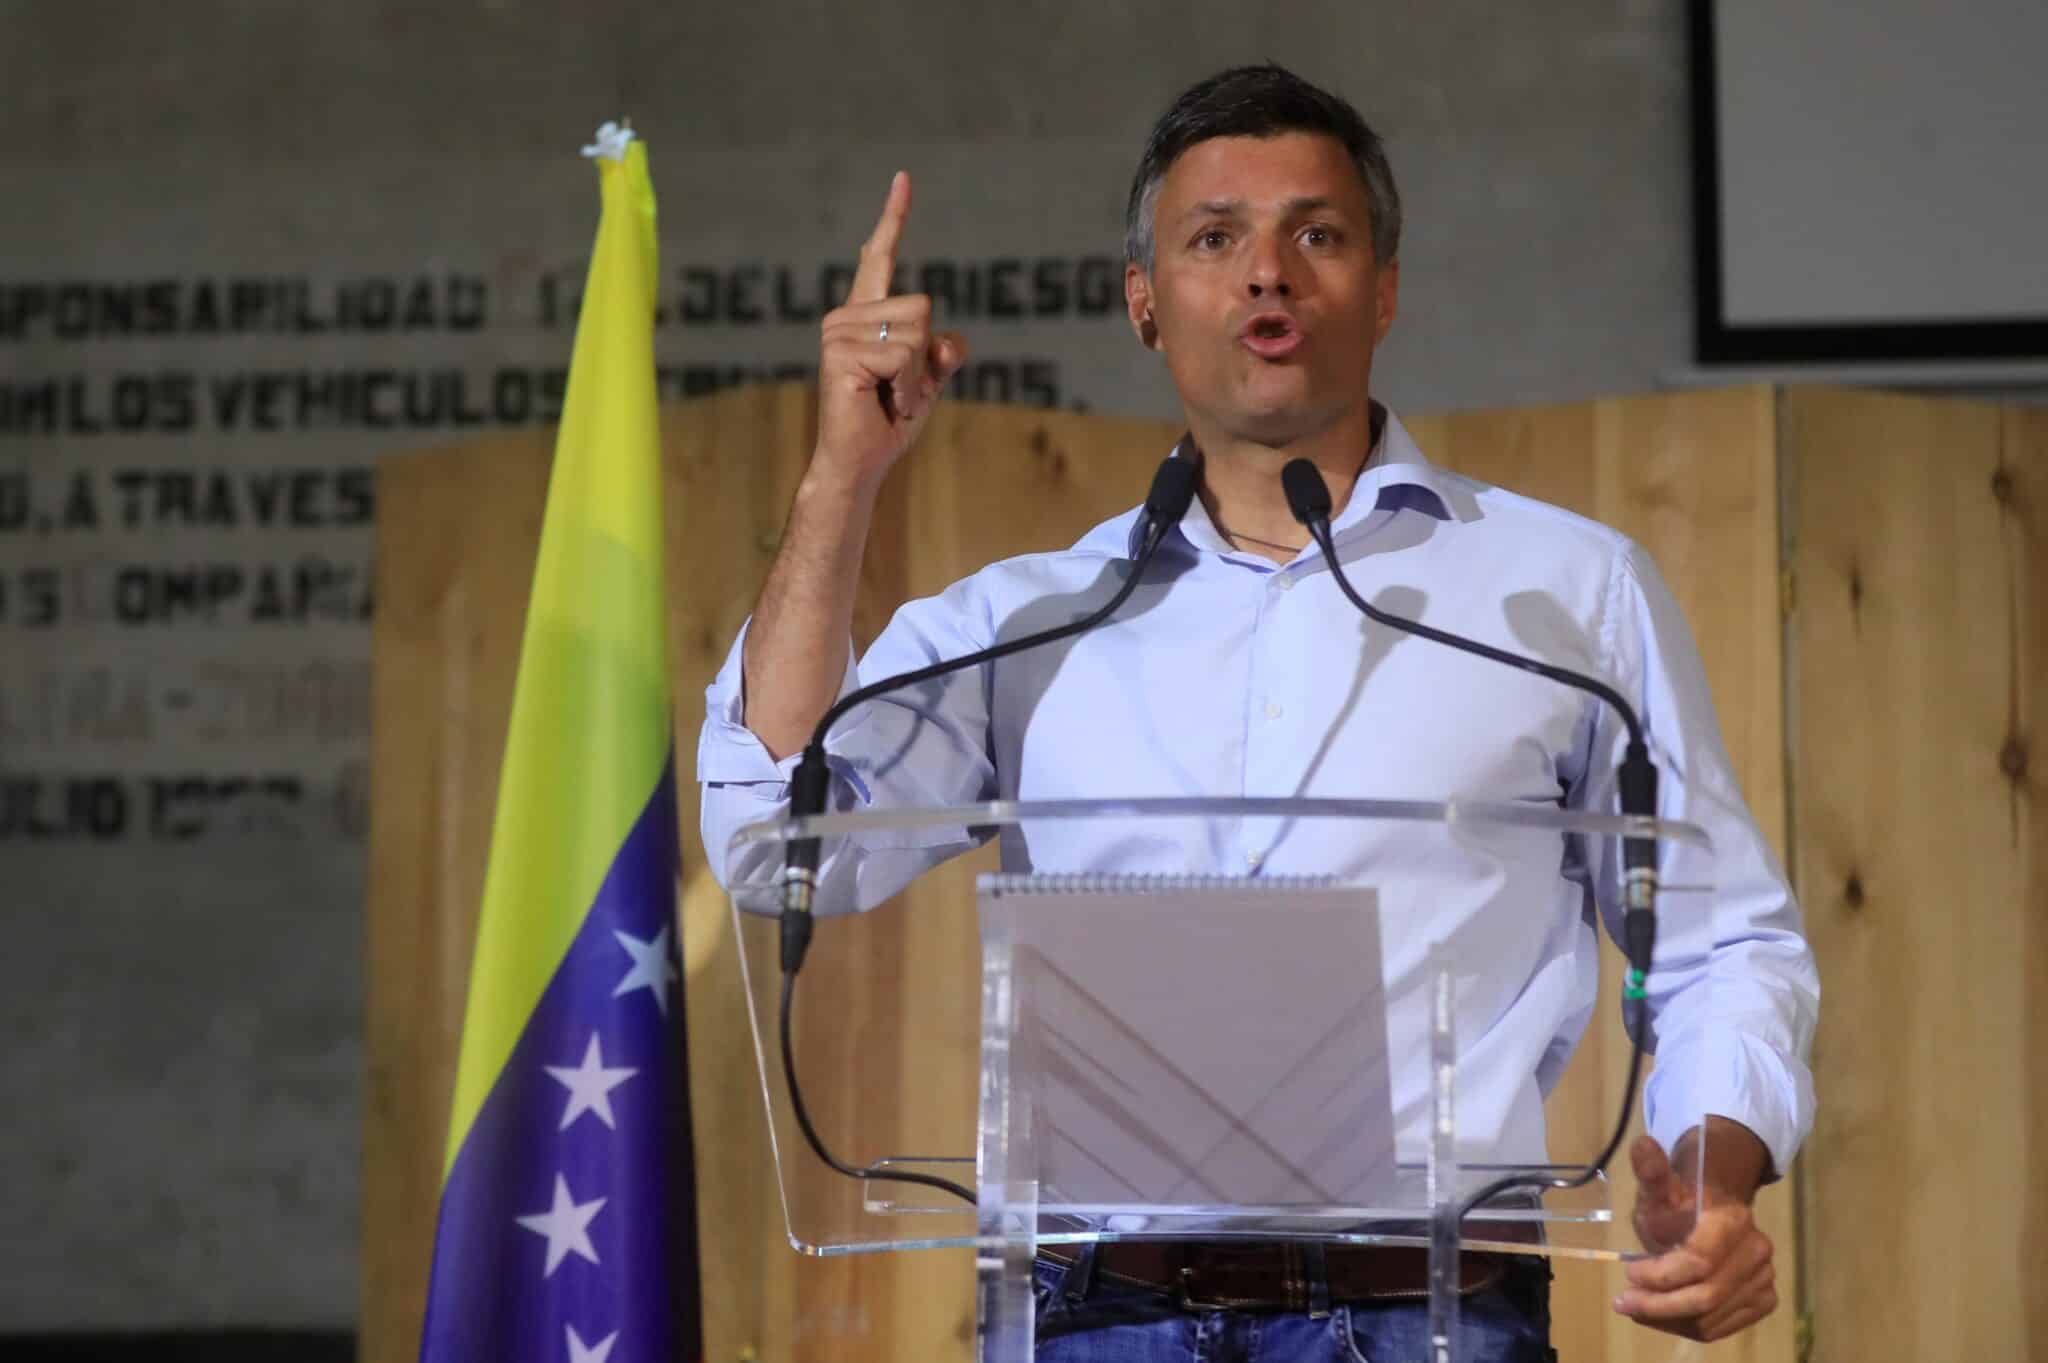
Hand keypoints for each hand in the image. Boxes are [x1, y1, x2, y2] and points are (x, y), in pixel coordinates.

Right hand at [813, 171, 969, 487]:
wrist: (861, 462)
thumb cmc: (889, 421)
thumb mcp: (928, 382)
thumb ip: (942, 355)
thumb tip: (950, 341)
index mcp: (866, 314)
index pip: (878, 257)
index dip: (893, 218)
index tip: (904, 178)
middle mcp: (847, 314)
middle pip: (923, 305)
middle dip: (926, 355)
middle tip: (899, 388)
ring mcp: (839, 331)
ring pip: (917, 331)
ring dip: (917, 375)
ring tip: (890, 397)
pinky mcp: (841, 352)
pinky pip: (904, 355)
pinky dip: (910, 387)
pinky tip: (887, 402)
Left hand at [1616, 1131, 1778, 1340]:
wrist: (1714, 1212)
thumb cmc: (1679, 1202)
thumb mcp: (1658, 1188)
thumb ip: (1650, 1171)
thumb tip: (1641, 1145)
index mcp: (1733, 1220)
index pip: (1697, 1262)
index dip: (1660, 1275)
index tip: (1629, 1273)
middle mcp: (1757, 1251)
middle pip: (1705, 1296)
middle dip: (1659, 1305)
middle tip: (1624, 1302)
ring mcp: (1765, 1278)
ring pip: (1711, 1318)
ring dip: (1668, 1319)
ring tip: (1638, 1307)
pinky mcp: (1764, 1300)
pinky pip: (1722, 1327)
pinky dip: (1688, 1326)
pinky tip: (1664, 1314)